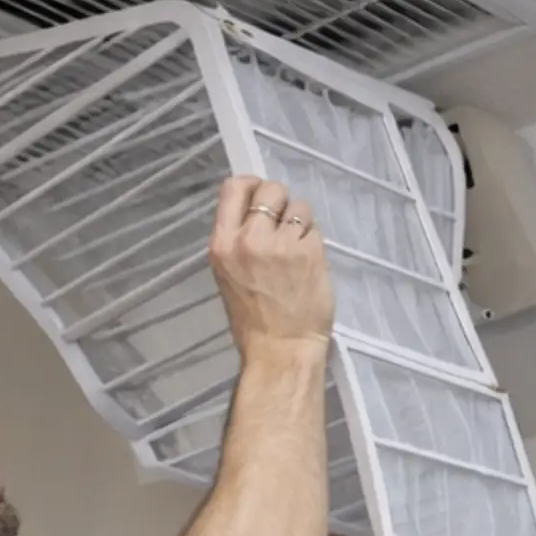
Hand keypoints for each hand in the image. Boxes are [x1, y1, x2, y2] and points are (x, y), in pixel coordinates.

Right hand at [208, 176, 333, 360]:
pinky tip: (308, 261)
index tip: (260, 199)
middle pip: (269, 189)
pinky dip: (313, 239)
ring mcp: (280, 244)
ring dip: (300, 221)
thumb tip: (256, 210)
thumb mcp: (228, 274)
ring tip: (296, 248)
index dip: (251, 186)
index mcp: (222, 245)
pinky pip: (314, 227)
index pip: (233, 188)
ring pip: (298, 205)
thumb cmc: (252, 318)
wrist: (280, 349)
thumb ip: (238, 240)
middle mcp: (248, 239)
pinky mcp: (309, 252)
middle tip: (283, 225)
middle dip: (280, 202)